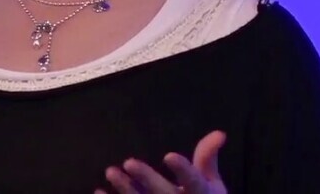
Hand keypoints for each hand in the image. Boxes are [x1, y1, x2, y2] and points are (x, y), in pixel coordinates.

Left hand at [97, 130, 226, 193]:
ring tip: (110, 172)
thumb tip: (220, 132)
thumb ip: (208, 158)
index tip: (169, 156)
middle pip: (163, 193)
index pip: (193, 181)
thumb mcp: (212, 184)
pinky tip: (99, 191)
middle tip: (129, 161)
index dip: (182, 170)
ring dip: (125, 189)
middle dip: (147, 178)